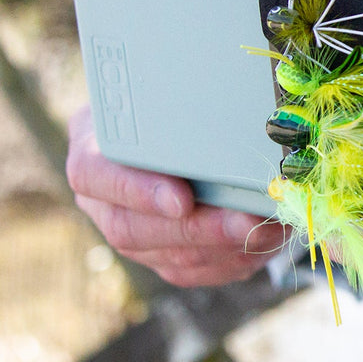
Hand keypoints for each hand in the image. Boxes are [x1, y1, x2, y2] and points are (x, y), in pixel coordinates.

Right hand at [66, 105, 288, 286]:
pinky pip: (194, 271)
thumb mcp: (164, 90)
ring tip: (271, 229)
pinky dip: (234, 259)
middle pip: (133, 230)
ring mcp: (132, 233)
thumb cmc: (167, 102)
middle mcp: (101, 200)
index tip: (180, 199)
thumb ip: (180, 104)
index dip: (136, 191)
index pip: (92, 175)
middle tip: (246, 221)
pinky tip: (267, 241)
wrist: (167, 127)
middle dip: (197, 229)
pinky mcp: (162, 257)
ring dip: (225, 248)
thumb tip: (235, 104)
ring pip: (168, 258)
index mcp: (91, 151)